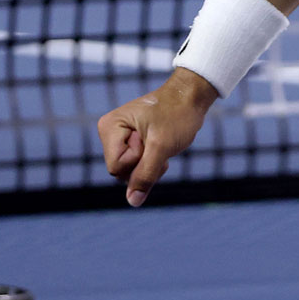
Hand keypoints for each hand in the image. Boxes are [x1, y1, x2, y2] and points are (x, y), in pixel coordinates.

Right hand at [97, 68, 219, 205]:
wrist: (190, 98)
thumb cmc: (177, 115)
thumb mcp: (161, 147)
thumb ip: (145, 175)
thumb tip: (133, 201)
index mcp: (109, 127)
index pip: (116, 167)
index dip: (139, 160)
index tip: (151, 138)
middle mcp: (109, 132)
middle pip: (120, 171)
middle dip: (144, 164)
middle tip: (158, 142)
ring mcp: (118, 137)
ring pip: (129, 172)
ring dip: (150, 165)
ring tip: (161, 143)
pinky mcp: (129, 142)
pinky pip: (136, 166)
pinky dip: (151, 162)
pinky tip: (160, 146)